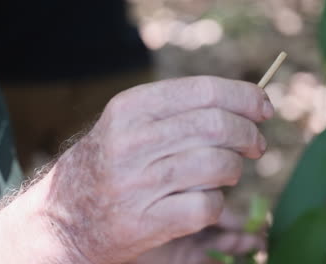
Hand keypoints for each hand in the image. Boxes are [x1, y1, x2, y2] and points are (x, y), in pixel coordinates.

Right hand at [44, 76, 273, 263]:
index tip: (263, 108)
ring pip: (218, 165)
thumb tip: (244, 102)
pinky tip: (207, 202)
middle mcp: (133, 141)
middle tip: (256, 144)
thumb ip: (179, 109)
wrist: (63, 216)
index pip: (205, 91)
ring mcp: (138, 183)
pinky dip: (218, 204)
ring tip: (229, 172)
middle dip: (250, 134)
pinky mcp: (146, 221)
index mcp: (132, 108)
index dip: (244, 97)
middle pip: (217, 126)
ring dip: (235, 169)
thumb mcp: (130, 124)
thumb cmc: (110, 163)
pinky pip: (207, 206)